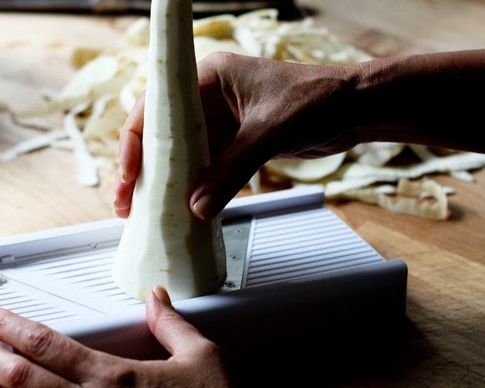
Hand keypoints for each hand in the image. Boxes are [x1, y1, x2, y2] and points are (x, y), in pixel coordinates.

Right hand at [114, 52, 362, 219]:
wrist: (357, 107)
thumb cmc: (320, 98)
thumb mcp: (268, 133)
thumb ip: (232, 171)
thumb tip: (197, 208)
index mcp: (209, 76)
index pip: (157, 107)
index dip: (137, 142)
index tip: (130, 175)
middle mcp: (210, 97)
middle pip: (162, 134)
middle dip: (142, 169)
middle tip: (126, 203)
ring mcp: (223, 121)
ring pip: (181, 155)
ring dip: (165, 183)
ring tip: (145, 213)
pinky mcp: (237, 142)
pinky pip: (205, 167)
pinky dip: (193, 188)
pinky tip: (181, 209)